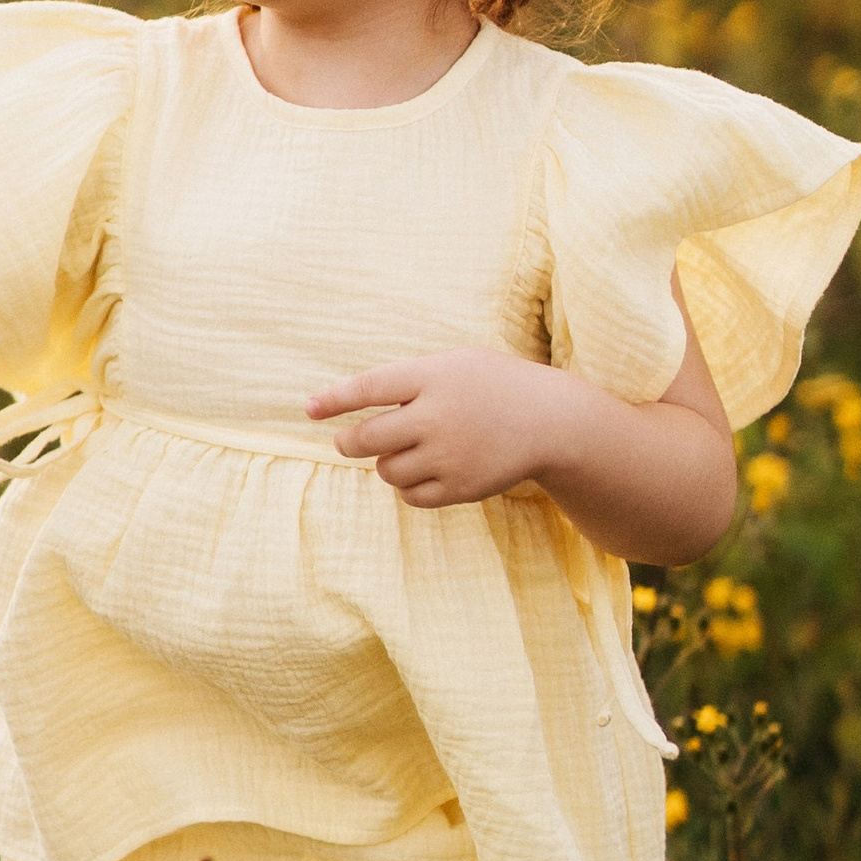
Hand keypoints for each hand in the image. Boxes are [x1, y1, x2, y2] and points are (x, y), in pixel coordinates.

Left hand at [307, 347, 563, 508]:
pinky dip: (409, 486)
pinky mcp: (460, 487)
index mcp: (433, 377)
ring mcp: (449, 455)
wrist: (551, 422)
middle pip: (366, 438)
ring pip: (386, 470)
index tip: (309, 409)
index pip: (369, 388)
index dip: (334, 400)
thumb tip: (354, 406)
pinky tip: (426, 470)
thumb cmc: (493, 386)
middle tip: (347, 441)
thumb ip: (409, 381)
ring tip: (409, 450)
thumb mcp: (454, 364)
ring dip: (386, 462)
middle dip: (348, 442)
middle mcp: (437, 416)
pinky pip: (410, 496)